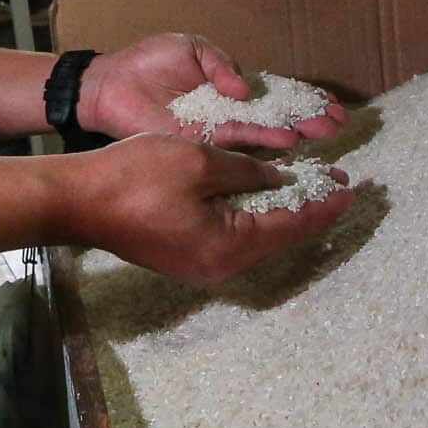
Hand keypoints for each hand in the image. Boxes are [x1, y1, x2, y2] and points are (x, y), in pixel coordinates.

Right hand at [56, 135, 352, 286]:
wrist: (77, 200)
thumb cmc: (137, 177)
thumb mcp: (200, 162)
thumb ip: (247, 171)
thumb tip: (280, 178)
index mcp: (230, 247)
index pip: (291, 226)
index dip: (321, 204)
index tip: (350, 188)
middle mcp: (221, 265)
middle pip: (277, 237)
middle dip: (308, 209)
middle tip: (337, 184)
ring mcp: (201, 265)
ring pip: (256, 237)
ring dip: (281, 211)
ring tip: (308, 187)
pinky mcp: (184, 255)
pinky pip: (233, 236)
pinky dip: (254, 214)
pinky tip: (263, 194)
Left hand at [76, 33, 348, 150]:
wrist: (111, 84)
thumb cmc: (148, 62)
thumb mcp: (192, 48)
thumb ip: (222, 64)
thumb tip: (246, 87)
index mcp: (229, 88)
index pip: (274, 93)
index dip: (302, 98)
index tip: (332, 103)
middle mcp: (229, 112)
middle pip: (278, 115)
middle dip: (309, 118)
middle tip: (340, 124)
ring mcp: (217, 129)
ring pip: (264, 131)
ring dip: (295, 131)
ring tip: (324, 133)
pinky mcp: (202, 141)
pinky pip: (236, 141)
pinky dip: (262, 140)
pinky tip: (286, 140)